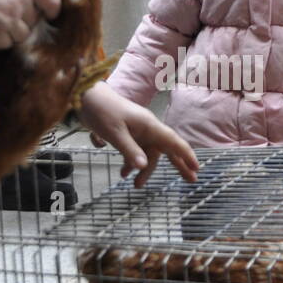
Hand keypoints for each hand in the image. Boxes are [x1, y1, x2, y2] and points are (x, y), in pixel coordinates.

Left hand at [79, 82, 198, 186]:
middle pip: (165, 149)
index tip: (196, 168)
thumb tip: (142, 168)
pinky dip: (130, 161)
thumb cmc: (102, 111)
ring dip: (142, 168)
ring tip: (135, 185)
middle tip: (191, 180)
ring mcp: (137, 132)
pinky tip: (122, 171)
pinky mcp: (127, 134)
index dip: (186, 154)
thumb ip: (129, 150)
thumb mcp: (115, 133)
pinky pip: (134, 151)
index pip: (173, 141)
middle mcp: (146, 129)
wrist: (86, 97)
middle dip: (177, 165)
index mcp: (149, 125)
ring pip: (146, 153)